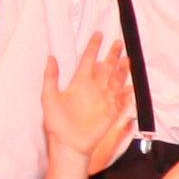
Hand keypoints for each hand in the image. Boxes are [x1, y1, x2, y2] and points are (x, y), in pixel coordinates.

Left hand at [39, 45, 133, 165]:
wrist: (67, 143)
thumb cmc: (57, 122)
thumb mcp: (49, 97)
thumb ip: (51, 77)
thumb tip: (50, 57)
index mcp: (79, 83)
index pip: (88, 60)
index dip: (93, 47)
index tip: (98, 34)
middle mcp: (94, 88)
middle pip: (106, 67)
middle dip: (112, 54)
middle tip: (118, 42)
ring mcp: (104, 99)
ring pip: (116, 80)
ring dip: (121, 70)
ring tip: (126, 59)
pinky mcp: (112, 112)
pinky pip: (122, 100)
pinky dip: (127, 93)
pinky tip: (130, 86)